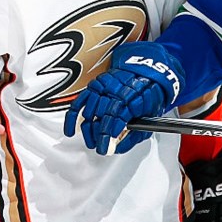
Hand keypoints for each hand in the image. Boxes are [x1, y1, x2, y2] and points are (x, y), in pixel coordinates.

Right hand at [64, 42, 183, 154]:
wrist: (145, 72)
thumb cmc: (148, 94)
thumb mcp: (150, 116)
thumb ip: (134, 134)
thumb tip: (117, 148)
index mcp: (131, 97)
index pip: (115, 119)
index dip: (107, 136)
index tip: (104, 148)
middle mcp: (115, 90)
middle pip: (100, 117)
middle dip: (97, 136)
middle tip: (98, 146)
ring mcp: (103, 87)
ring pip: (89, 112)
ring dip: (88, 131)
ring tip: (91, 141)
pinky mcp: (94, 85)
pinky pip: (79, 102)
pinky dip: (72, 118)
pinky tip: (71, 130)